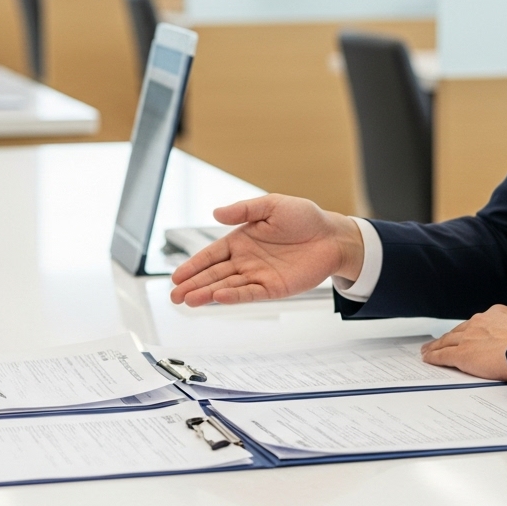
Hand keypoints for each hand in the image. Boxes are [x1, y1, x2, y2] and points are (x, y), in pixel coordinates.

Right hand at [170, 194, 362, 306]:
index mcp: (241, 240)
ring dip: (207, 293)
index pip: (211, 255)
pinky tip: (218, 297)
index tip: (176, 276)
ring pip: (227, 287)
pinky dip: (233, 296)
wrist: (332, 236)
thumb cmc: (304, 218)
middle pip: (213, 274)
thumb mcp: (271, 205)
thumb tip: (216, 213)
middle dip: (192, 284)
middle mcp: (246, 260)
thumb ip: (244, 210)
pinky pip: (250, 293)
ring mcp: (258, 275)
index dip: (193, 265)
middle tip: (174, 296)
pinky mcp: (273, 288)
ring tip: (188, 300)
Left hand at [419, 305, 506, 381]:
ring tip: (428, 350)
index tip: (465, 333)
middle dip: (449, 337)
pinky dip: (434, 356)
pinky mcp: (461, 354)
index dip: (468, 330)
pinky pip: (443, 354)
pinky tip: (428, 358)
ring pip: (446, 341)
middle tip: (439, 342)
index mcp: (495, 314)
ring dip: (436, 346)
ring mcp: (468, 338)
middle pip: (458, 331)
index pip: (477, 323)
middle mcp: (478, 323)